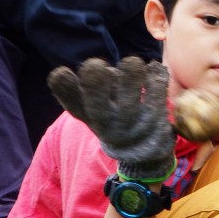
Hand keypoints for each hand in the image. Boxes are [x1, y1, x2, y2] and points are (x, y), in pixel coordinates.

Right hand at [47, 57, 175, 182]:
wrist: (145, 155)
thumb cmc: (115, 120)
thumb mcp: (95, 110)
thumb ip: (91, 89)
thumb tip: (91, 68)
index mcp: (90, 116)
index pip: (73, 105)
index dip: (65, 90)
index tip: (60, 72)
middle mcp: (108, 123)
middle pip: (98, 106)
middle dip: (95, 84)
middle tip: (94, 63)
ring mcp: (132, 125)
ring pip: (130, 101)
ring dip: (130, 77)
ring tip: (132, 62)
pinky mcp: (156, 122)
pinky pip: (157, 97)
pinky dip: (156, 78)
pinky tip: (155, 68)